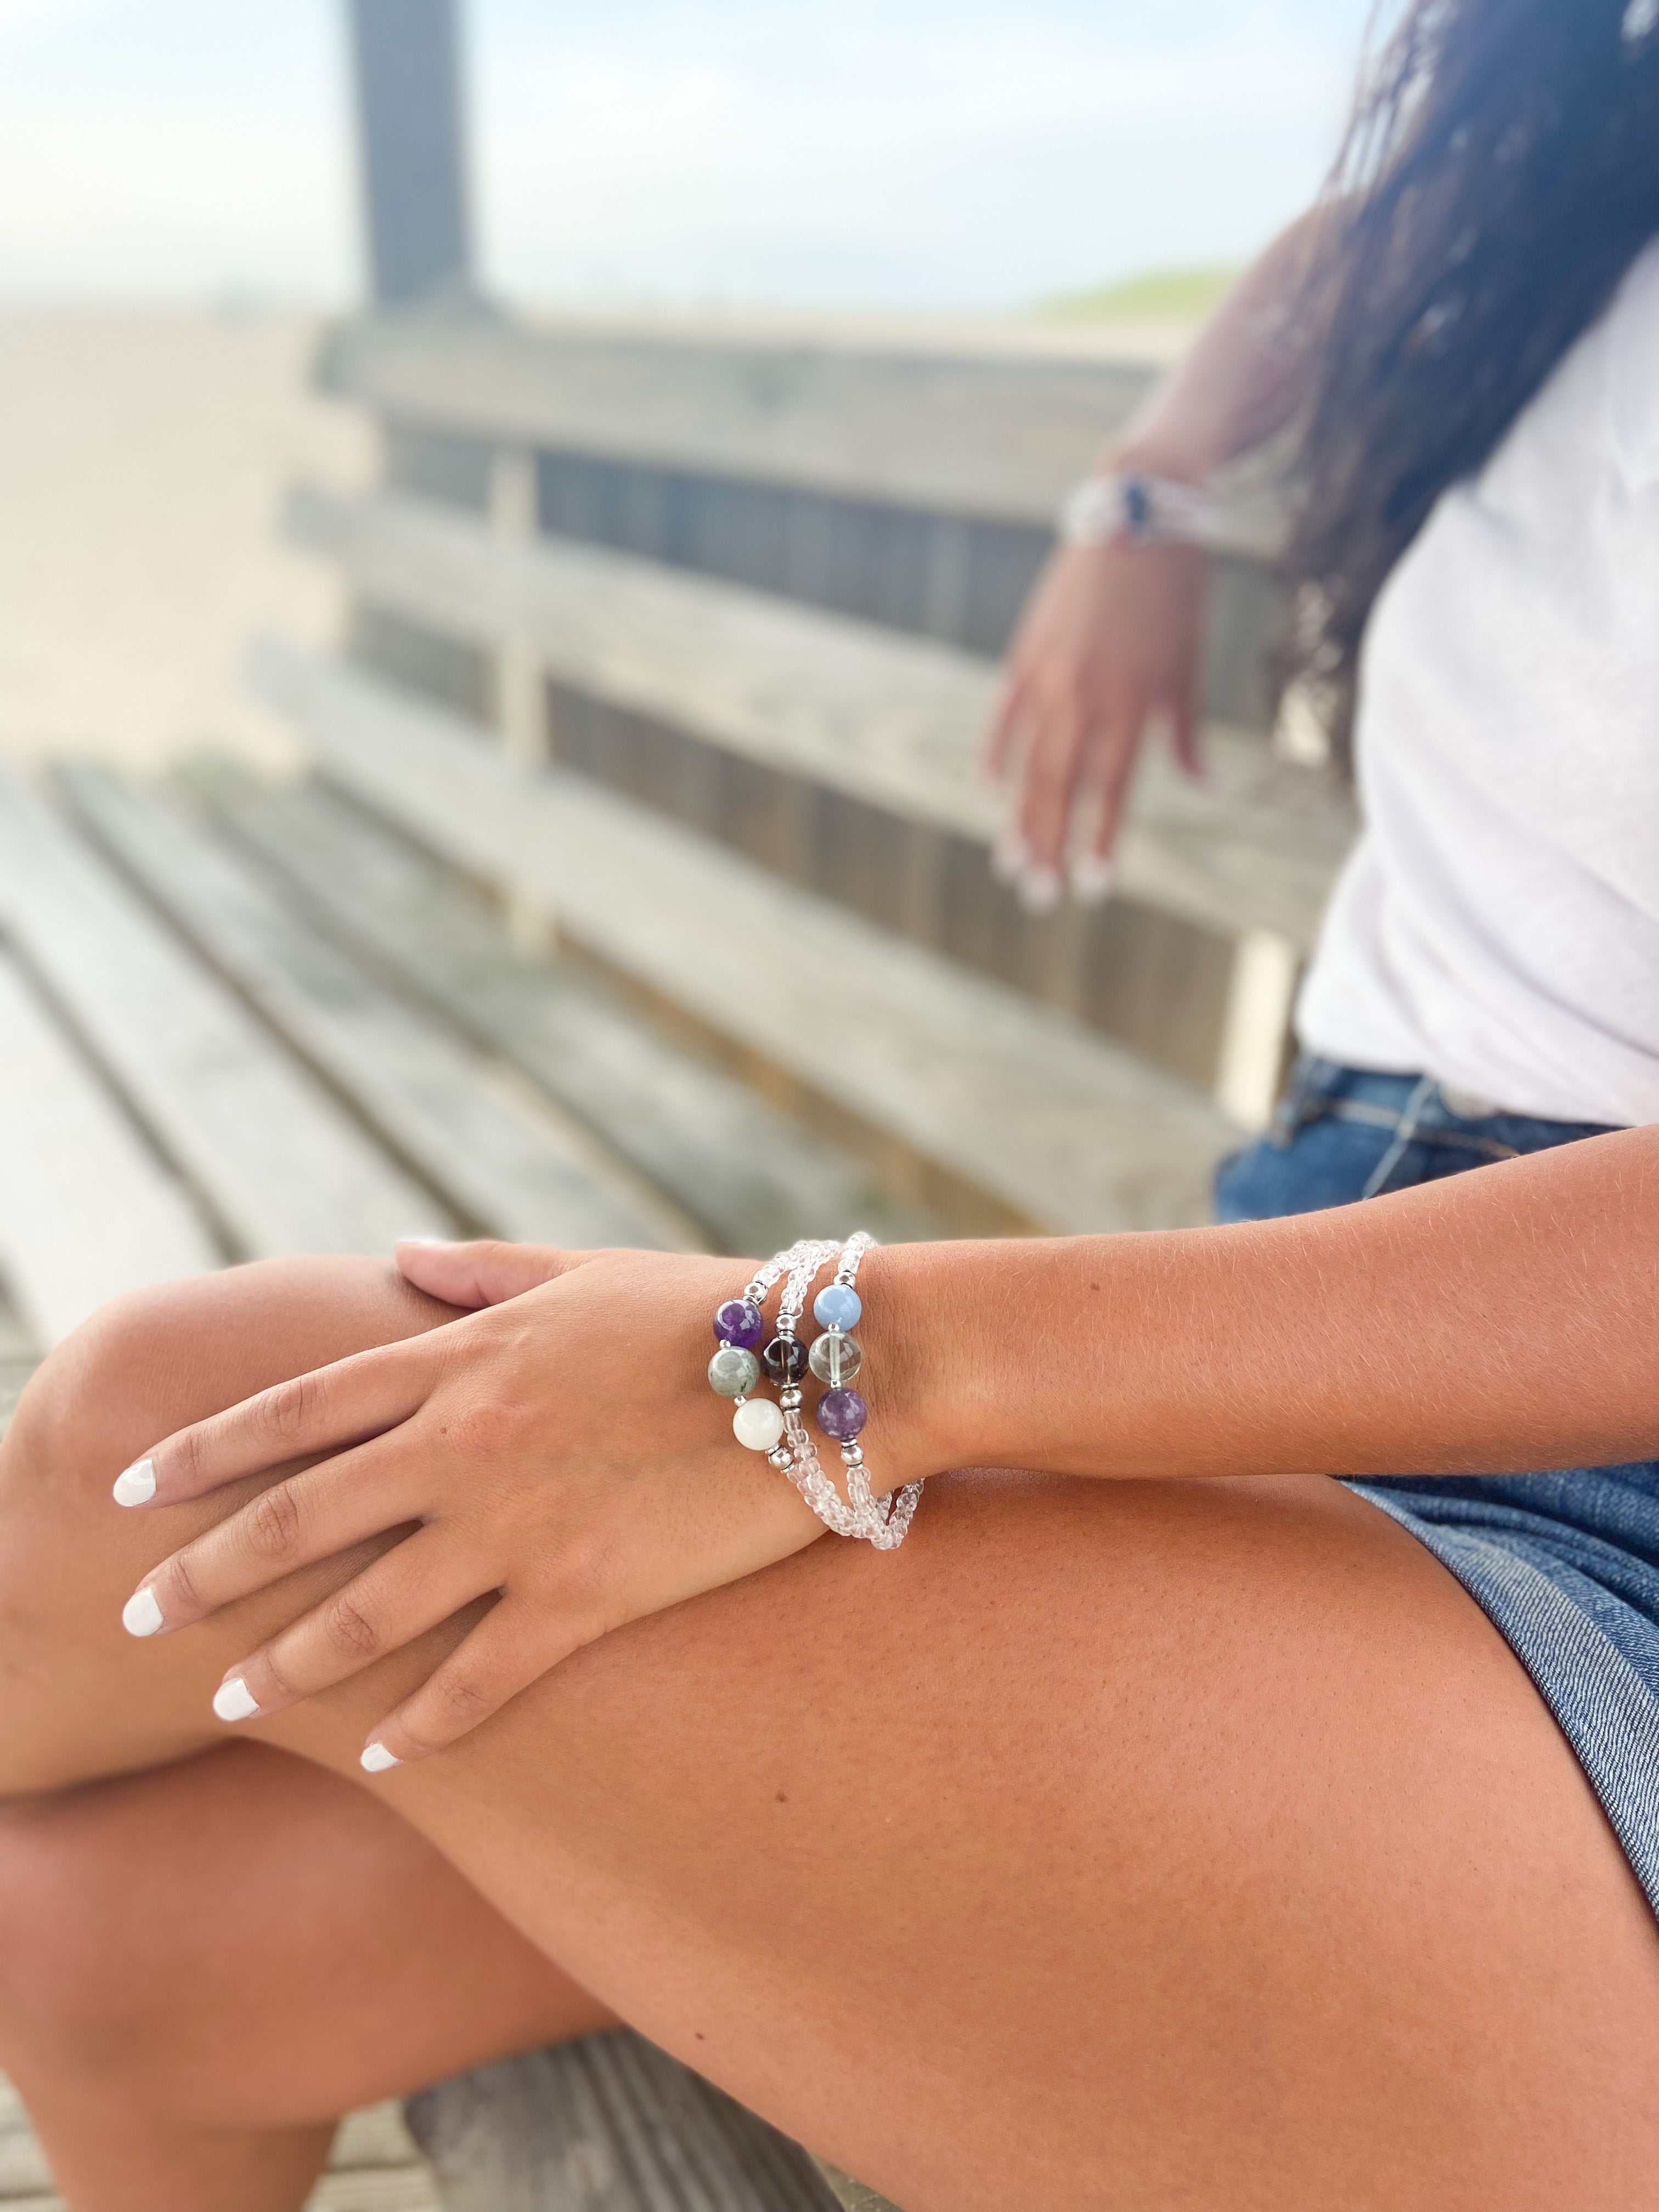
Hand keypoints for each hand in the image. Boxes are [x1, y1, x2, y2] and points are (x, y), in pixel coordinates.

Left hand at [113, 1241, 861, 1767]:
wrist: (828, 1367)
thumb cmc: (709, 1308)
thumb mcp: (583, 1271)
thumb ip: (478, 1270)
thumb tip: (394, 1254)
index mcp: (462, 1356)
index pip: (294, 1410)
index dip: (203, 1451)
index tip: (132, 1486)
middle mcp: (467, 1441)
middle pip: (298, 1517)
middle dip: (205, 1572)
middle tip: (141, 1613)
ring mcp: (520, 1524)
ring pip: (367, 1610)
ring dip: (287, 1659)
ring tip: (230, 1697)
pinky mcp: (586, 1595)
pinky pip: (479, 1677)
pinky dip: (422, 1721)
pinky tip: (379, 1752)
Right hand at [983, 533, 1205, 907]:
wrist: (1139, 511)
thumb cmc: (1178, 589)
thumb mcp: (1190, 660)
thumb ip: (1183, 728)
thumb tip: (1198, 780)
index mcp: (1132, 705)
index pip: (1110, 793)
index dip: (1100, 844)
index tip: (1093, 889)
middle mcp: (1085, 698)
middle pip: (1060, 791)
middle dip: (1050, 848)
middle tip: (1040, 896)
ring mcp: (1048, 677)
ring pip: (1026, 765)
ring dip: (1017, 819)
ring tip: (1010, 863)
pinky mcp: (1025, 652)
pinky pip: (1003, 717)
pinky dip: (993, 755)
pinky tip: (987, 791)